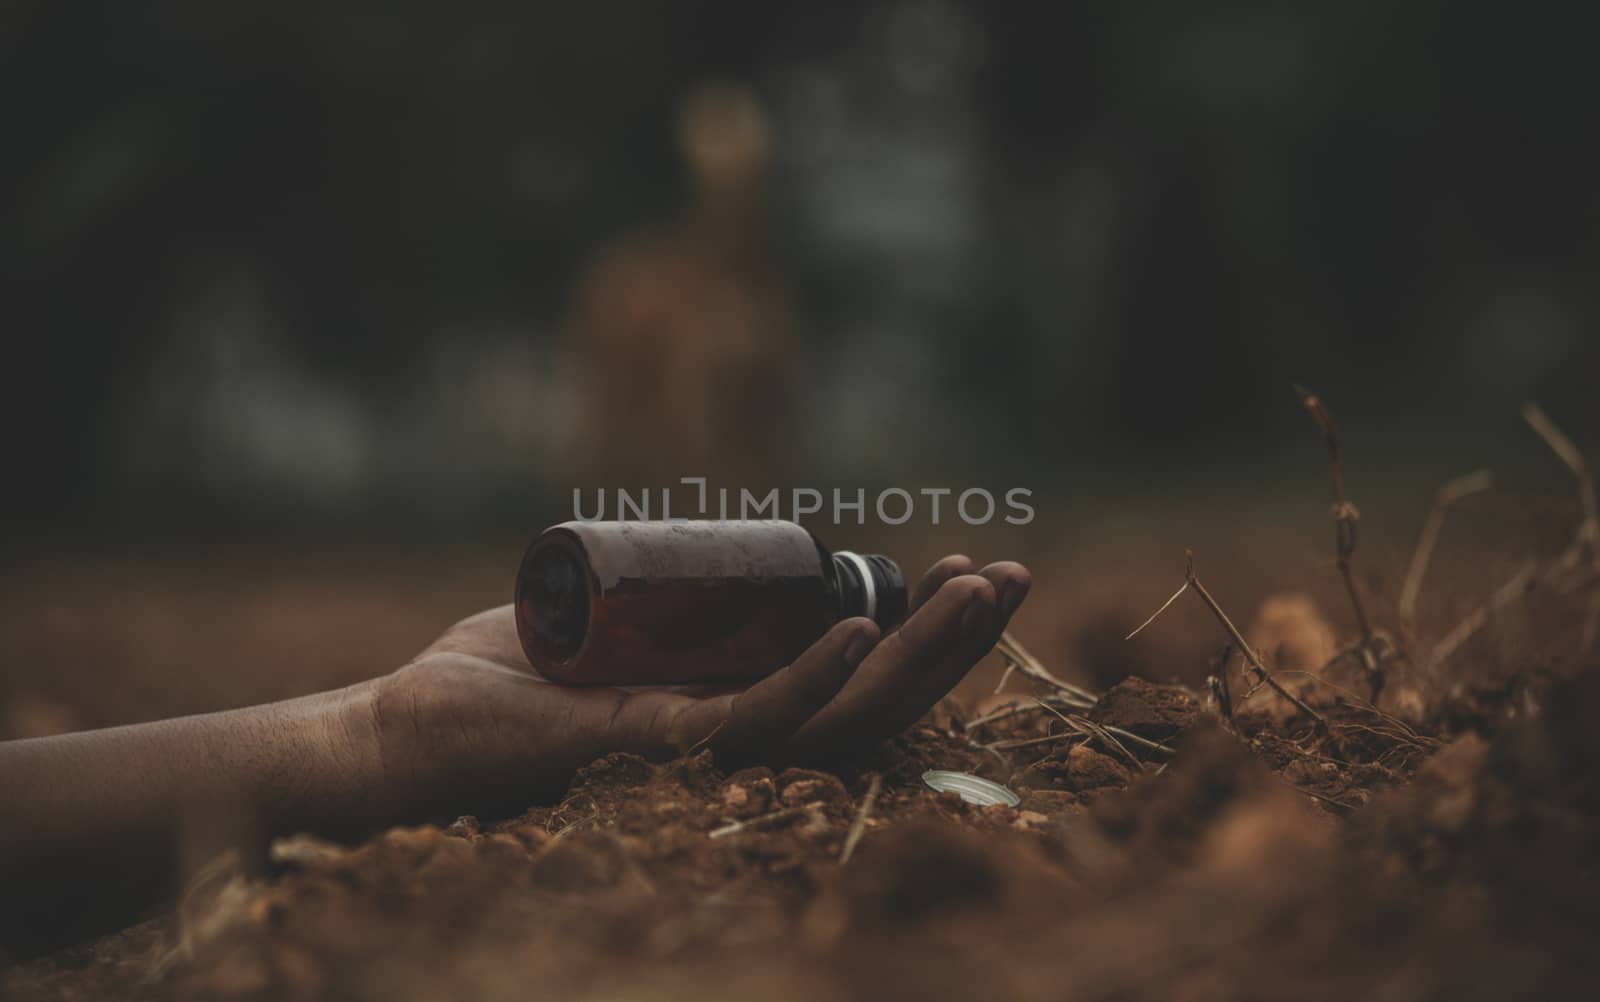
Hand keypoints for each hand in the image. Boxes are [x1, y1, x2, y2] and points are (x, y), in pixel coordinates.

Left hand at [356, 556, 1029, 817]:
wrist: (403, 731)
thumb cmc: (496, 679)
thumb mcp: (607, 617)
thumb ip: (664, 597)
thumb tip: (718, 549)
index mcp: (734, 711)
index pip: (855, 677)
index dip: (925, 631)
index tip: (972, 566)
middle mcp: (733, 742)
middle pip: (871, 698)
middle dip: (953, 641)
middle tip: (1016, 576)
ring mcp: (698, 753)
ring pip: (835, 712)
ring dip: (914, 655)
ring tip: (976, 591)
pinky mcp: (650, 750)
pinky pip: (753, 721)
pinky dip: (813, 678)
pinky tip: (864, 629)